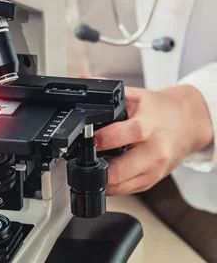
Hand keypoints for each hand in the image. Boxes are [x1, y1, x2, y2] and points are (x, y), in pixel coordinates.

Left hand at [94, 84, 212, 195]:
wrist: (187, 124)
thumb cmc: (160, 110)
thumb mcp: (136, 95)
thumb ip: (109, 90)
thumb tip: (83, 81)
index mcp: (148, 127)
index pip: (121, 136)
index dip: (101, 140)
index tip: (87, 139)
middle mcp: (153, 153)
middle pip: (118, 171)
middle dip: (97, 166)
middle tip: (84, 156)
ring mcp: (153, 171)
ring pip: (119, 186)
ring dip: (101, 177)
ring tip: (94, 163)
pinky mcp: (151, 182)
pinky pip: (125, 190)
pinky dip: (112, 183)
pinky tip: (107, 170)